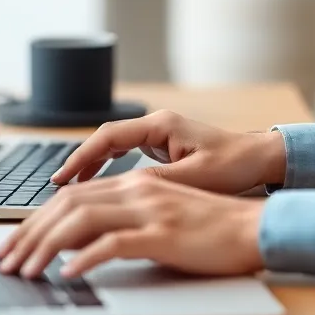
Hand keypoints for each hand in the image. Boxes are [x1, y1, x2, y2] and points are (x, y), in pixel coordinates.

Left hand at [0, 172, 264, 278]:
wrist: (252, 227)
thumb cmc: (211, 226)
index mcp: (137, 183)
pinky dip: (85, 258)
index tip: (14, 243)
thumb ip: (124, 220)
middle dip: (29, 233)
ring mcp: (151, 209)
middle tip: (6, 260)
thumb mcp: (161, 216)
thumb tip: (78, 241)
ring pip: (82, 220)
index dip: (37, 219)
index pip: (74, 195)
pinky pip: (114, 243)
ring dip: (46, 247)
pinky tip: (68, 274)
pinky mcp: (163, 233)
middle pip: (70, 204)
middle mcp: (139, 189)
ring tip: (25, 270)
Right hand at [50, 109, 286, 193]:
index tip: (61, 179)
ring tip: (69, 188)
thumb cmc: (233, 165)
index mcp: (161, 125)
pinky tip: (96, 184)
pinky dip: (107, 165)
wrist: (258, 158)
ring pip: (113, 145)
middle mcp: (157, 125)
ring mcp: (160, 134)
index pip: (109, 136)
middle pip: (106, 139)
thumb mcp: (193, 178)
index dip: (81, 158)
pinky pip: (125, 152)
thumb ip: (156, 182)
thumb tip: (120, 190)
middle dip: (79, 161)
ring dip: (91, 164)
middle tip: (56, 186)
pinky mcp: (164, 146)